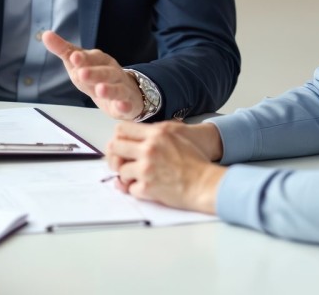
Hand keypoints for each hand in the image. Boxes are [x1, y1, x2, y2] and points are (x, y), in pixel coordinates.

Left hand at [41, 31, 143, 120]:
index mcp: (100, 60)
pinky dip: (124, 106)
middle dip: (94, 73)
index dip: (84, 58)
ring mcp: (121, 88)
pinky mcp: (126, 106)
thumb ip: (63, 50)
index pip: (93, 57)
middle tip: (81, 74)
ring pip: (117, 88)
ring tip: (100, 90)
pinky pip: (127, 106)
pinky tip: (121, 106)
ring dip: (109, 89)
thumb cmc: (97, 75)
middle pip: (105, 72)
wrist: (125, 92)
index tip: (73, 57)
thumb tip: (45, 34)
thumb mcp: (79, 63)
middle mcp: (113, 72)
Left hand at [105, 121, 225, 213]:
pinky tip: (147, 188)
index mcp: (156, 134)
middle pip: (114, 147)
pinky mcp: (147, 187)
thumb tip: (136, 134)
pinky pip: (130, 188)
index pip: (122, 129)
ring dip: (127, 176)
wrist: (205, 184)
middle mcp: (149, 149)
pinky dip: (137, 190)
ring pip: (120, 170)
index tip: (122, 145)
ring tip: (138, 178)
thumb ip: (155, 132)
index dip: (118, 137)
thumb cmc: (195, 161)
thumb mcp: (176, 134)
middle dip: (116, 157)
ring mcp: (146, 168)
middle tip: (122, 163)